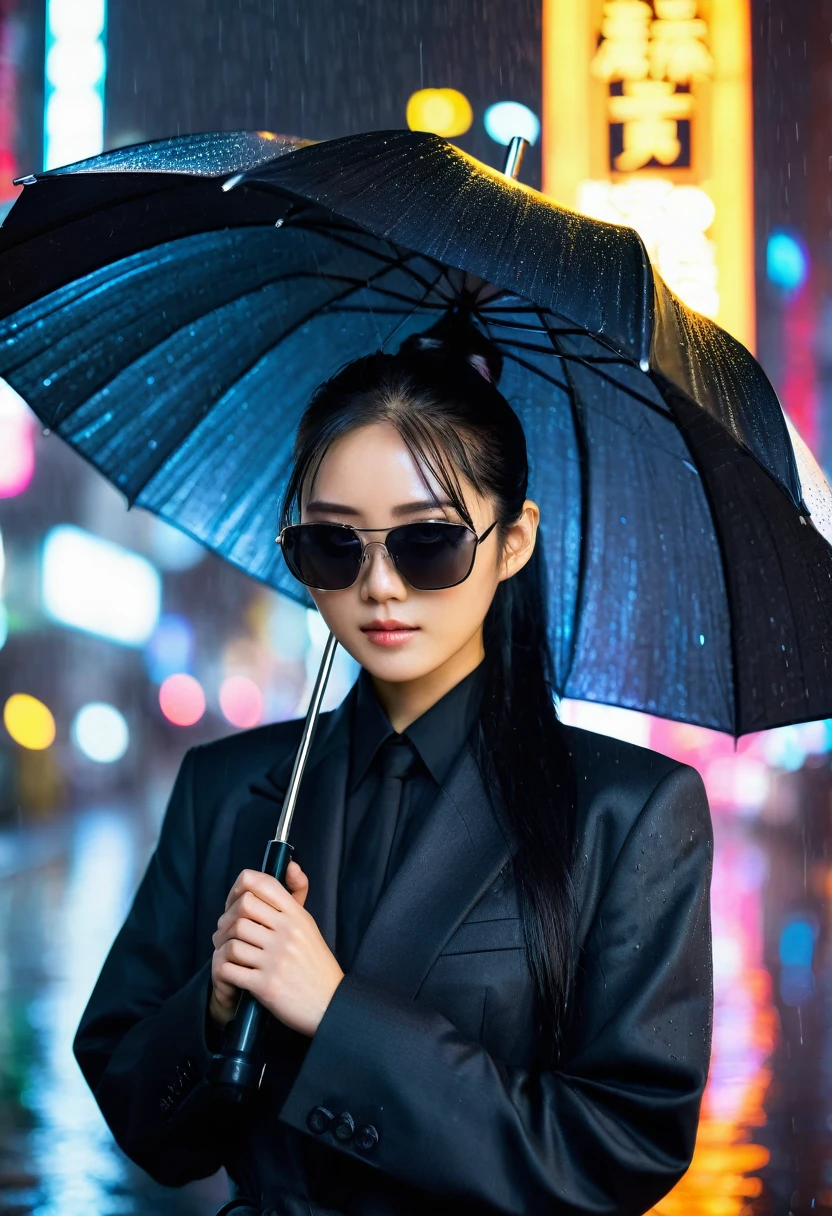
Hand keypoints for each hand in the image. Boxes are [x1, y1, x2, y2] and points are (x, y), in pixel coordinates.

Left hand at [210, 860, 343, 1036]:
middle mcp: (287, 933)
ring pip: (232, 939)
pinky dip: (222, 969)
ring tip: (226, 952)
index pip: (262, 884)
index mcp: (297, 916)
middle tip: (225, 931)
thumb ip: (296, 896)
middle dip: (226, 919)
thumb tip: (291, 865)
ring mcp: (276, 959)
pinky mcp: (265, 985)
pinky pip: (229, 969)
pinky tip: (229, 971)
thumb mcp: (309, 926)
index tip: (235, 901)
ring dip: (222, 946)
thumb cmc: (315, 965)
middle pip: (242, 908)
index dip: (239, 888)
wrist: (329, 1005)